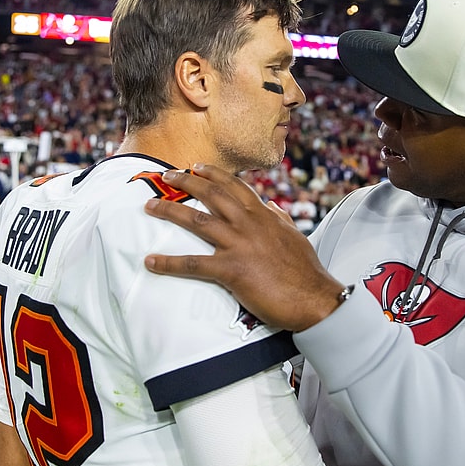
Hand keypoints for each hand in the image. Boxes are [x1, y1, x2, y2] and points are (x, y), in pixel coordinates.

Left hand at [143, 165, 344, 331]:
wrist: (315, 298)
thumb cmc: (307, 272)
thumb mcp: (296, 237)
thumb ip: (281, 219)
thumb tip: (273, 206)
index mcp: (264, 216)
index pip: (235, 186)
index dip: (213, 174)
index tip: (196, 167)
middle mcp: (249, 224)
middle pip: (212, 195)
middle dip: (186, 182)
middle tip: (166, 176)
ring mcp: (239, 245)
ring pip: (197, 221)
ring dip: (169, 211)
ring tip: (149, 206)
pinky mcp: (232, 270)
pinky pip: (193, 264)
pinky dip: (169, 263)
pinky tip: (151, 261)